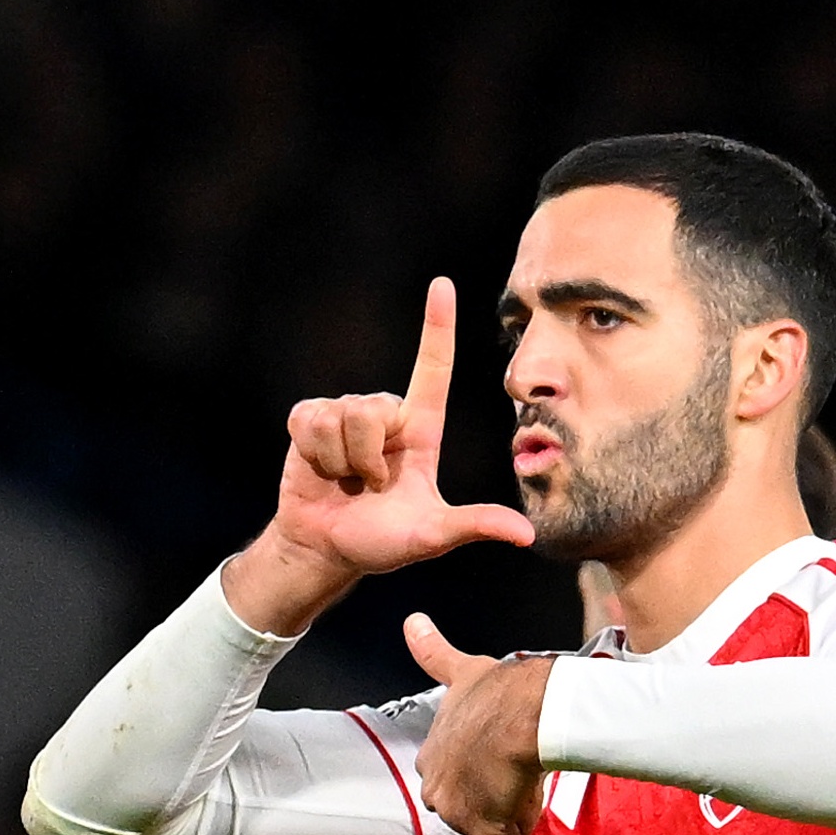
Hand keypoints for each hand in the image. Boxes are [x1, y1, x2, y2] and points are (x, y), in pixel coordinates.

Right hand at [225, 278, 536, 633]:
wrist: (326, 550)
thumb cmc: (382, 542)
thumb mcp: (432, 535)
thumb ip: (474, 526)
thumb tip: (527, 535)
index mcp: (420, 429)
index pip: (433, 369)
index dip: (436, 326)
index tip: (442, 285)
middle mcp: (385, 414)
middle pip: (375, 408)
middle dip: (368, 458)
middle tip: (369, 487)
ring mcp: (345, 415)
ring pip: (343, 416)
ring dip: (342, 461)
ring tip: (345, 481)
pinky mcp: (308, 420)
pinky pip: (311, 421)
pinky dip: (316, 454)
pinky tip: (320, 469)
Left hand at [406, 613, 550, 834]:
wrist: (527, 707)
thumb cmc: (502, 687)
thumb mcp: (463, 668)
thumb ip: (433, 650)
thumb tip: (410, 619)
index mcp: (434, 755)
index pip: (446, 774)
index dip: (472, 769)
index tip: (491, 760)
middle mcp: (439, 788)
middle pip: (460, 806)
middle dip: (486, 799)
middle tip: (516, 778)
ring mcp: (462, 813)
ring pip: (484, 830)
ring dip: (507, 821)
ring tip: (533, 794)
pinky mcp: (488, 833)